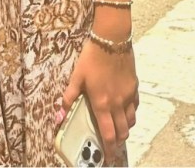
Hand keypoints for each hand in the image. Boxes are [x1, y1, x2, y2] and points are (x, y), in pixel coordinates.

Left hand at [62, 40, 138, 164]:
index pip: (108, 135)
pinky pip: (135, 106)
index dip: (109, 150)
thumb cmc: (92, 57)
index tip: (108, 158)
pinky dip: (131, 112)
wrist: (112, 39)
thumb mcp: (77, 76)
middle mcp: (117, 103)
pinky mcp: (134, 86)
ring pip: (131, 121)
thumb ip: (69, 97)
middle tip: (112, 146)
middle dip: (118, 142)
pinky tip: (125, 110)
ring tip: (118, 129)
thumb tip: (59, 115)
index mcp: (101, 103)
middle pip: (122, 132)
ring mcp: (128, 95)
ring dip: (125, 129)